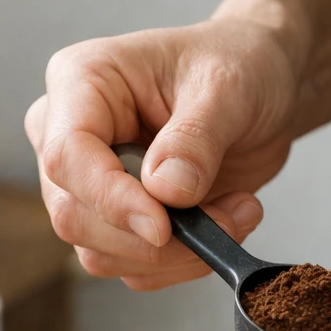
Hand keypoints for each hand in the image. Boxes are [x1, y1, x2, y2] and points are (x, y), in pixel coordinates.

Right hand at [24, 19, 300, 289]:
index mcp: (80, 82)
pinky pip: (134, 266)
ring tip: (238, 213)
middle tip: (230, 216)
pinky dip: (185, 262)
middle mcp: (69, 134)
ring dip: (179, 254)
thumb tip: (165, 193)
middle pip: (75, 216)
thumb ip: (195, 139)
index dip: (112, 200)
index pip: (66, 156)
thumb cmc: (238, 64)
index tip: (166, 225)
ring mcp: (90, 183)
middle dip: (156, 237)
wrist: (264, 86)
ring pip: (102, 253)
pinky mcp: (118, 219)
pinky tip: (226, 222)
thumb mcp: (227, 88)